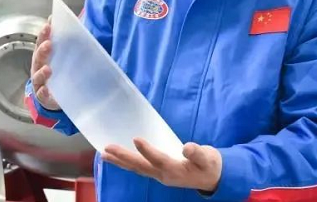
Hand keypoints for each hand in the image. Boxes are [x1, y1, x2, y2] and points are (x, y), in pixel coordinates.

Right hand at [30, 17, 59, 109]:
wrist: (54, 97)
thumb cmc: (57, 71)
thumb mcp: (61, 56)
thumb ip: (64, 42)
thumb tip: (73, 22)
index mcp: (42, 57)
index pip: (41, 43)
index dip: (43, 34)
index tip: (48, 26)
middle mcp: (38, 68)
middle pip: (38, 58)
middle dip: (42, 51)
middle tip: (49, 44)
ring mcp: (39, 83)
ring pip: (38, 76)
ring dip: (42, 72)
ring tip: (48, 69)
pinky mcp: (44, 97)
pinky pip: (42, 95)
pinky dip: (43, 92)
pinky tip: (46, 89)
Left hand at [101, 138, 221, 192]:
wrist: (212, 178)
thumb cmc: (210, 166)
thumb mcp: (208, 158)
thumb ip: (198, 154)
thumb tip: (187, 148)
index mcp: (176, 170)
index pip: (159, 159)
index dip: (147, 150)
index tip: (136, 139)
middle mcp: (163, 175)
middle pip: (140, 166)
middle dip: (123, 157)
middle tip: (107, 149)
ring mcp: (159, 175)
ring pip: (137, 169)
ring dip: (120, 161)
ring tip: (104, 154)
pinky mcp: (158, 172)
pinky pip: (139, 168)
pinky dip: (127, 163)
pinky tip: (118, 158)